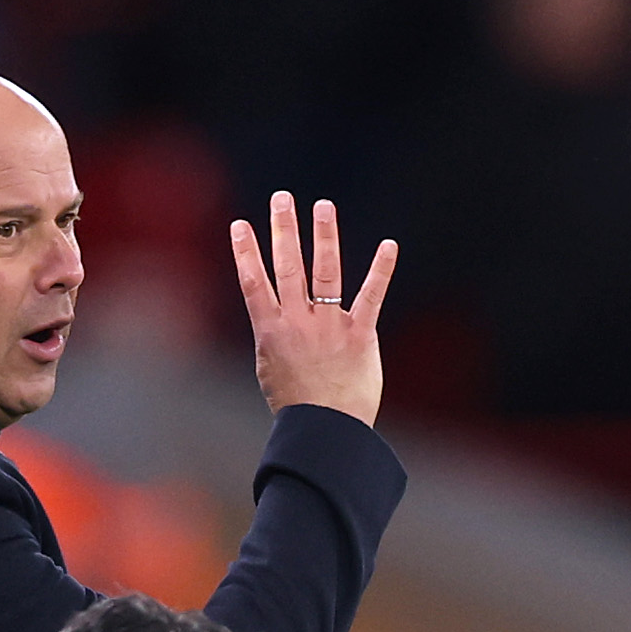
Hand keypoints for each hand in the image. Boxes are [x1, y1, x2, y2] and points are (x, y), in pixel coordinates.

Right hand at [230, 192, 395, 424]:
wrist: (326, 433)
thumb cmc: (299, 409)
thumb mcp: (272, 371)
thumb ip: (275, 338)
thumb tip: (273, 319)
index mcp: (272, 332)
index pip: (253, 284)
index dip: (245, 253)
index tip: (240, 225)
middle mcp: (298, 323)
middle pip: (288, 267)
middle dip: (283, 229)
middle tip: (280, 198)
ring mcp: (329, 327)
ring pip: (324, 272)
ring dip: (323, 236)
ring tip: (321, 206)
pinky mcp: (360, 336)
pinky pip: (371, 296)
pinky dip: (381, 269)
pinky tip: (389, 245)